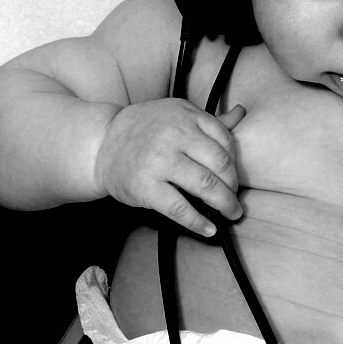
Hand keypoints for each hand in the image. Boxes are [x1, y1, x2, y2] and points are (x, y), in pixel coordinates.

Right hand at [93, 98, 244, 236]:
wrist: (101, 145)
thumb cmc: (142, 131)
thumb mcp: (175, 116)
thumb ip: (208, 120)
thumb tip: (241, 114)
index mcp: (184, 115)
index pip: (224, 140)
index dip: (234, 163)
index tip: (233, 177)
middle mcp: (173, 135)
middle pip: (219, 164)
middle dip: (233, 187)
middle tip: (235, 200)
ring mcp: (159, 161)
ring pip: (205, 185)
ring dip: (224, 204)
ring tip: (230, 214)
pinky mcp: (146, 186)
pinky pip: (179, 208)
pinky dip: (198, 222)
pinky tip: (208, 229)